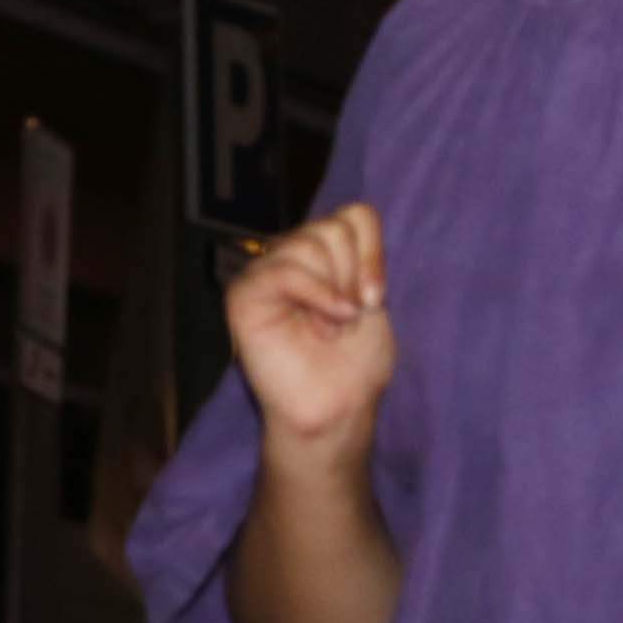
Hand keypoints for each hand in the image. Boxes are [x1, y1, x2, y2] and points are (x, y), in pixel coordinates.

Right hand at [227, 205, 396, 457]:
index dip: (372, 251)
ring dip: (332, 293)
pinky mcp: (245, 294)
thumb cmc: (355, 362)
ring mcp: (267, 272)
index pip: (355, 215)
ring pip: (310, 244)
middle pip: (334, 228)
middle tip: (345, 319)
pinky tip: (323, 322)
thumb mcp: (374, 298)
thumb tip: (343, 224)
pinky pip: (284, 271)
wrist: (337, 407)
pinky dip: (314, 293)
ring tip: (327, 328)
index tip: (377, 298)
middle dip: (352, 277)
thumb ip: (360, 255)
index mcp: (325, 254)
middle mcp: (293, 255)